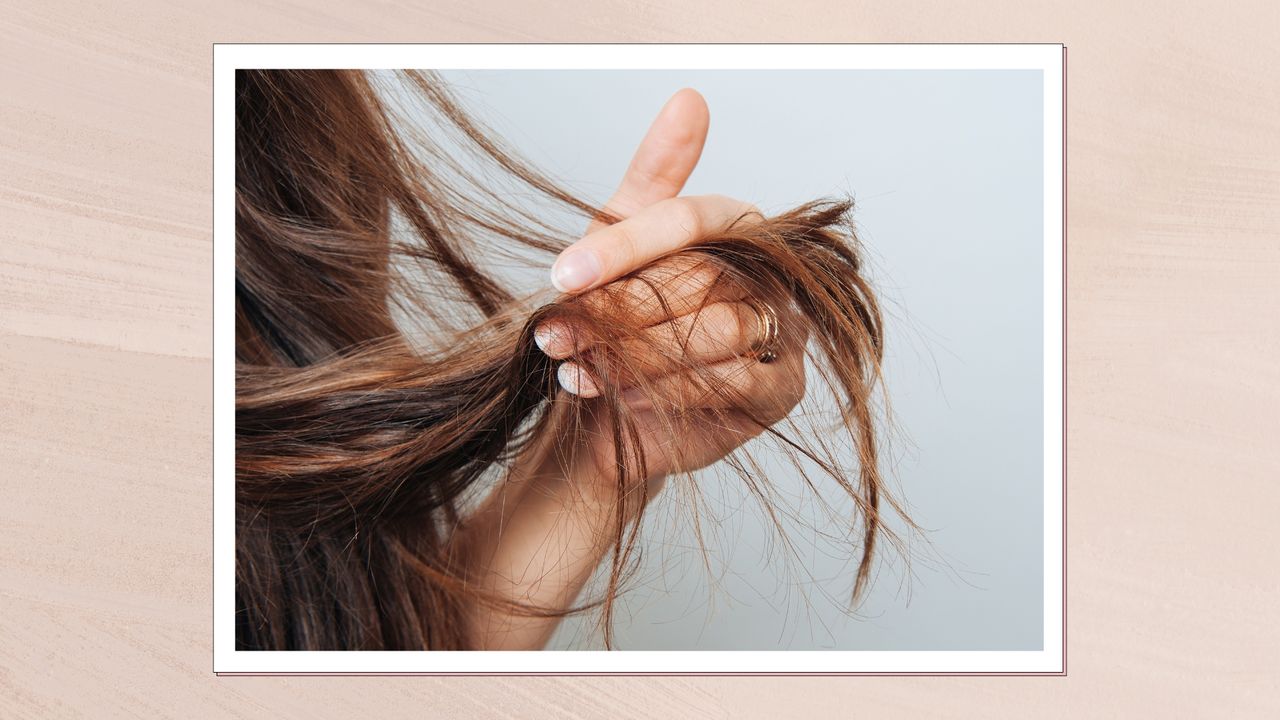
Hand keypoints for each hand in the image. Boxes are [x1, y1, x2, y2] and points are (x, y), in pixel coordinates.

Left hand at [457, 89, 807, 649]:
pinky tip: (622, 394)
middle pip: (702, 278)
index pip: (690, 220)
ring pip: (718, 330)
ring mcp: (783, 331)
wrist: (610, 415)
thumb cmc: (618, 323)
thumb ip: (651, 179)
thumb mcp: (615, 247)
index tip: (561, 275)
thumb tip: (690, 98)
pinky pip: (734, 380)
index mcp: (736, 227)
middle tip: (555, 331)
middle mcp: (770, 274)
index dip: (623, 246)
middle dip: (619, 309)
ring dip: (636, 351)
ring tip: (578, 362)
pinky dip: (669, 389)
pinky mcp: (782, 389)